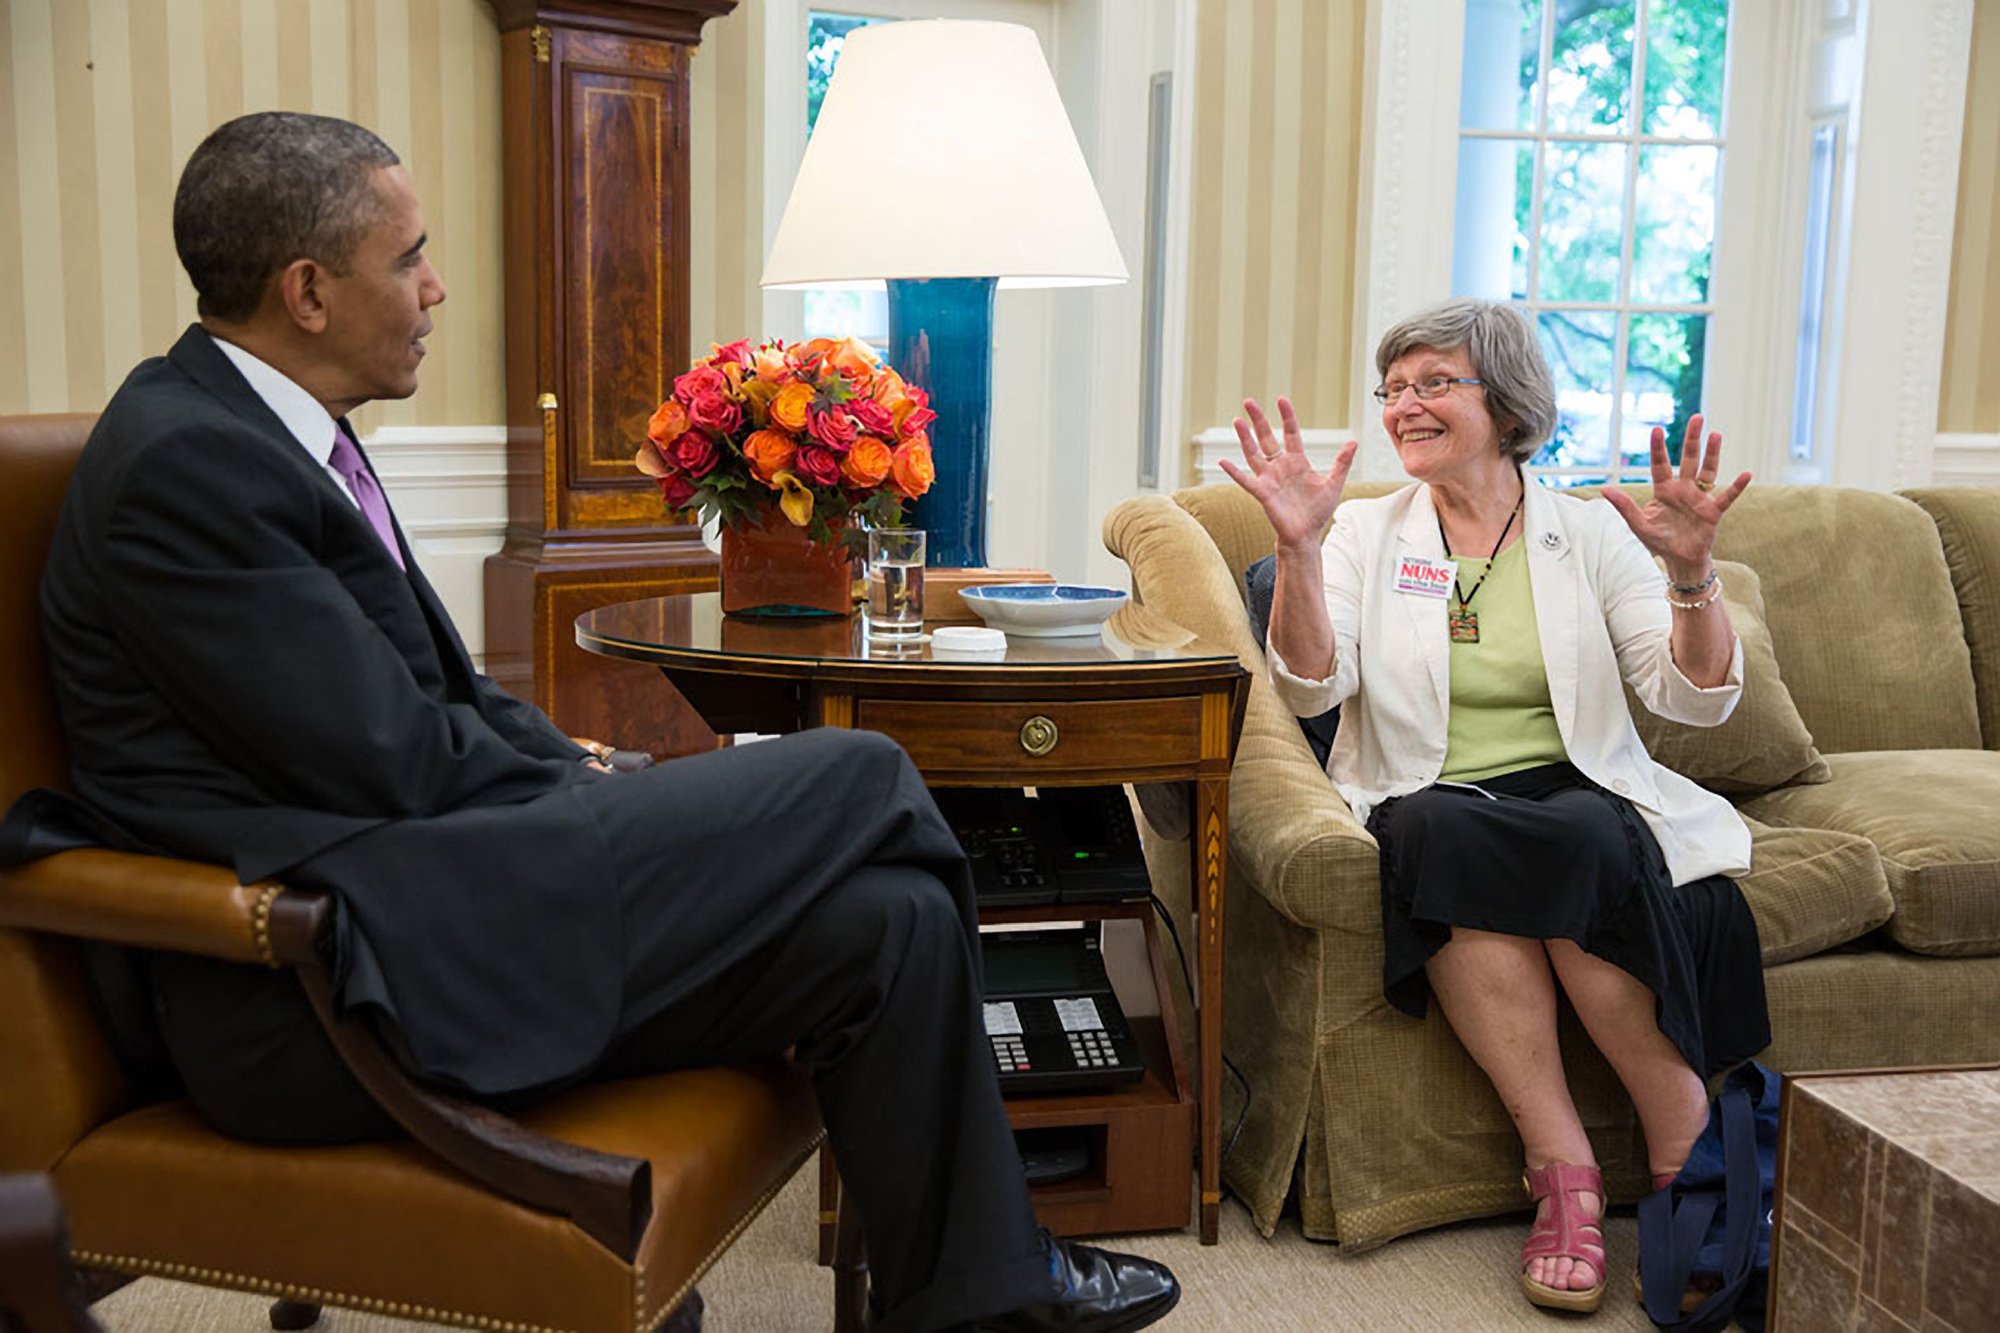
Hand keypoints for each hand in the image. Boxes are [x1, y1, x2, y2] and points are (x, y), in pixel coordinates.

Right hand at [1216, 396, 1357, 550]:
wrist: (1306, 535)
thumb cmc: (1318, 511)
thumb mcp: (1334, 484)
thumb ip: (1342, 463)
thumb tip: (1354, 442)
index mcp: (1297, 462)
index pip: (1290, 433)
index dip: (1286, 416)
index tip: (1281, 400)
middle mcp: (1280, 467)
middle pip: (1266, 438)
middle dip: (1258, 420)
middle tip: (1249, 402)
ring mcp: (1269, 479)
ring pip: (1253, 453)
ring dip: (1245, 438)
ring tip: (1237, 420)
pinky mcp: (1262, 493)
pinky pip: (1245, 480)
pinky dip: (1233, 472)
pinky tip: (1223, 461)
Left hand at [1601, 414, 1749, 577]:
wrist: (1680, 560)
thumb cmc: (1659, 541)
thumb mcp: (1638, 524)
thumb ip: (1624, 506)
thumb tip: (1604, 489)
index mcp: (1664, 490)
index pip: (1660, 464)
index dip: (1658, 448)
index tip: (1657, 429)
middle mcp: (1683, 489)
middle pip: (1688, 459)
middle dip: (1692, 439)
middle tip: (1697, 417)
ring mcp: (1700, 499)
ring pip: (1708, 471)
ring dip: (1712, 454)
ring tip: (1716, 434)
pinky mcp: (1713, 512)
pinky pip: (1726, 497)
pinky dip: (1736, 487)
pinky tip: (1746, 474)